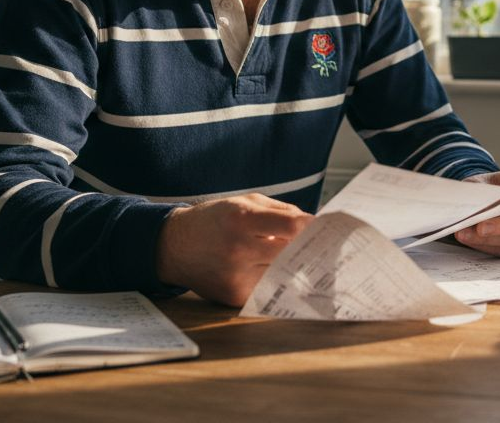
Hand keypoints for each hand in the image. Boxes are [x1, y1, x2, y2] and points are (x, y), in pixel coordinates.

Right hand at [155, 193, 311, 306]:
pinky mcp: (234, 297)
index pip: (292, 228)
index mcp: (241, 220)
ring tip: (298, 259)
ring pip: (283, 274)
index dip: (312, 229)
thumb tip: (316, 226)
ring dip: (292, 267)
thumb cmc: (214, 220)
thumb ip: (282, 212)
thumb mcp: (245, 202)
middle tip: (324, 248)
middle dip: (307, 250)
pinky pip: (268, 289)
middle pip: (291, 253)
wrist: (174, 246)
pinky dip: (274, 280)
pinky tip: (271, 271)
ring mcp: (236, 276)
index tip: (326, 230)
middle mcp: (238, 249)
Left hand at [455, 170, 499, 256]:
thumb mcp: (480, 181)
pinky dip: (480, 244)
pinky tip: (466, 237)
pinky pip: (499, 249)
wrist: (479, 197)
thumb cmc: (485, 186)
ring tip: (465, 233)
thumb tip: (472, 202)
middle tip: (481, 227)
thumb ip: (480, 190)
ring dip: (486, 239)